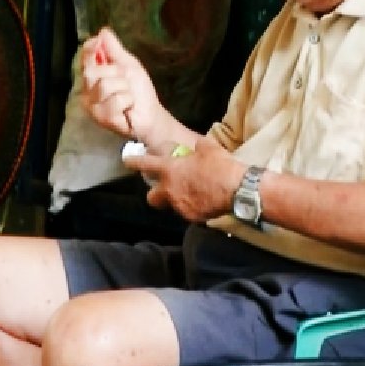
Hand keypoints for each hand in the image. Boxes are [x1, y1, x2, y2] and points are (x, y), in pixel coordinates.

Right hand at [80, 28, 163, 139]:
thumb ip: (115, 50)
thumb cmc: (138, 90)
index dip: (88, 50)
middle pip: (91, 71)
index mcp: (93, 78)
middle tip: (125, 82)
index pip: (84, 59)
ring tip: (128, 96)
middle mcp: (87, 92)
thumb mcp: (128, 65)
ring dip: (124, 88)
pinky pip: (115, 100)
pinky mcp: (102, 118)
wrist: (151, 114)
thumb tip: (103, 31)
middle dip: (115, 72)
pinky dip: (128, 100)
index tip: (97, 41)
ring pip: (104, 85)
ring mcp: (93, 107)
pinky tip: (128, 107)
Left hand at [125, 137, 246, 222]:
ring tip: (188, 194)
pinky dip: (191, 207)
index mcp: (170, 170)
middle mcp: (170, 190)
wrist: (237, 190)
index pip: (145, 164)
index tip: (127, 160)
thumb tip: (196, 147)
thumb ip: (197, 147)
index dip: (133, 161)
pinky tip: (202, 202)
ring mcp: (180, 206)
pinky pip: (187, 212)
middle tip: (164, 186)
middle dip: (154, 192)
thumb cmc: (220, 166)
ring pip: (170, 206)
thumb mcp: (208, 148)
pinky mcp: (192, 218)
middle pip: (151, 197)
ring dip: (174, 200)